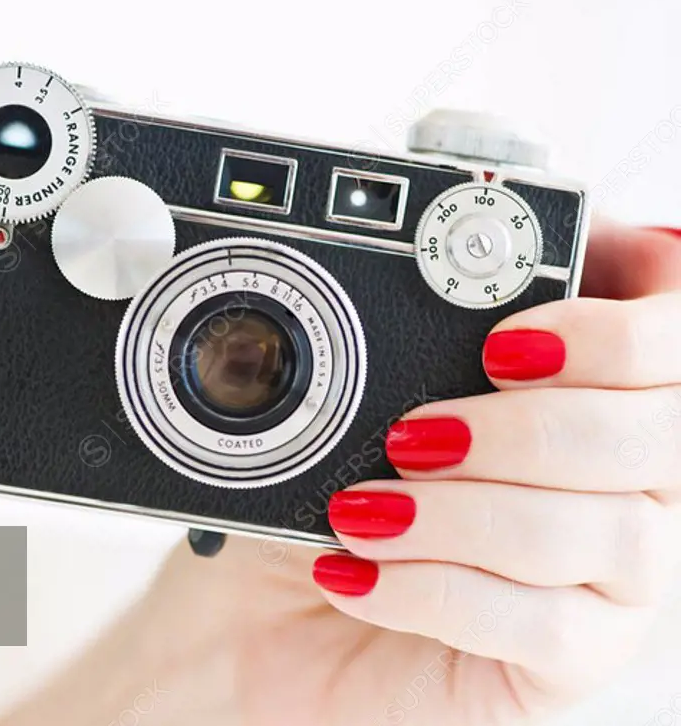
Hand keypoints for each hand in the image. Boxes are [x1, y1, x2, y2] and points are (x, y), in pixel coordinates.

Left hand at [0, 220, 680, 725]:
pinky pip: (546, 627)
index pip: (672, 345)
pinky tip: (359, 574)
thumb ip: (409, 339)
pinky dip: (437, 589)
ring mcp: (612, 577)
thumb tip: (425, 251)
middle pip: (655, 434)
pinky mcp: (574, 658)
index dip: (614, 330)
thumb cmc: (321, 494)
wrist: (269, 616)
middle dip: (523, 426)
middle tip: (411, 436)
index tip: (502, 344)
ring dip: (466, 512)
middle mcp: (629, 481)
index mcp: (594, 393)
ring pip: (606, 531)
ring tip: (362, 510)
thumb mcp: (351, 404)